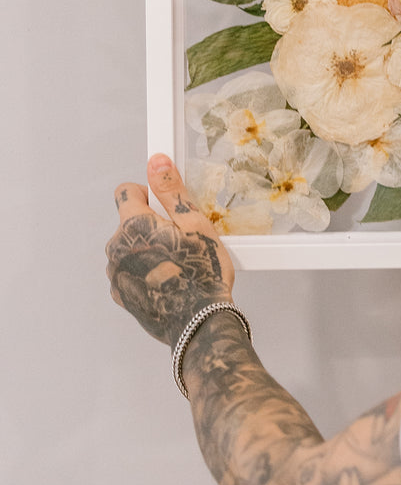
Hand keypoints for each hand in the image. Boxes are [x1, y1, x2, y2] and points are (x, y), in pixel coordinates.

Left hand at [106, 156, 235, 346]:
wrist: (198, 323)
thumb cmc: (202, 274)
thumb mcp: (194, 224)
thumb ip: (171, 191)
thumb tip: (156, 161)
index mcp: (134, 224)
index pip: (125, 192)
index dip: (146, 194)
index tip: (163, 206)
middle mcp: (117, 246)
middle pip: (128, 223)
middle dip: (150, 226)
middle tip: (180, 241)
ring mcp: (116, 272)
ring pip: (129, 249)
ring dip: (146, 250)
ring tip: (176, 265)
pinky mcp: (120, 294)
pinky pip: (128, 273)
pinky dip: (143, 273)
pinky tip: (167, 282)